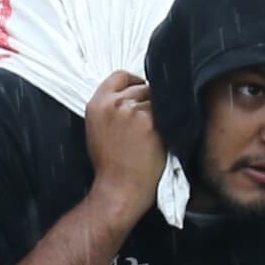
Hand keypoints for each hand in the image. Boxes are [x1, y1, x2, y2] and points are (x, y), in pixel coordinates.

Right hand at [82, 72, 164, 209]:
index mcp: (96, 104)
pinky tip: (159, 138)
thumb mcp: (98, 128)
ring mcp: (131, 111)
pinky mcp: (150, 122)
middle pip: (142, 86)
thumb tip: (133, 92)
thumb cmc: (110, 164)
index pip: (120, 76)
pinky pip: (168, 112)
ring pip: (156, 99)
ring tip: (151, 134)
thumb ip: (111, 107)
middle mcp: (112, 104)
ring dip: (158, 113)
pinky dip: (167, 123)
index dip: (134, 81)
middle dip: (147, 101)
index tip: (142, 90)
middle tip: (147, 123)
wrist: (119, 189)